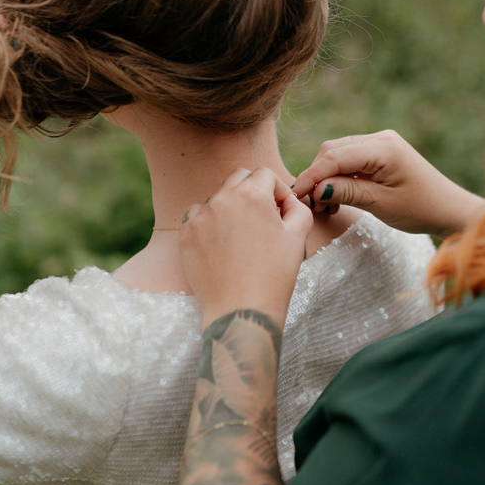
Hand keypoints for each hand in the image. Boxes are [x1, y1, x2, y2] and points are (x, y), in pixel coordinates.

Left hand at [180, 168, 312, 326]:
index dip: (277, 190)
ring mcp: (200, 217)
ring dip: (230, 207)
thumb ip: (296, 206)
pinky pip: (197, 216)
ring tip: (241, 237)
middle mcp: (223, 199)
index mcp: (252, 195)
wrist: (241, 310)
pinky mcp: (186, 235)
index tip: (280, 211)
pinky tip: (221, 244)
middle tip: (262, 219)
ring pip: (217, 197)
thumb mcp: (298, 235)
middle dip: (252, 191)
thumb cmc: (274, 275)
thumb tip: (285, 199)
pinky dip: (209, 223)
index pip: (264, 174)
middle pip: (238, 178)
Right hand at [292, 130, 484, 237]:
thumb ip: (346, 192)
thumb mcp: (380, 204)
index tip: (295, 195)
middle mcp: (381, 138)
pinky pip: (351, 159)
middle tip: (310, 205)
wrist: (449, 209)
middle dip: (317, 176)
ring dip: (326, 177)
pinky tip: (337, 197)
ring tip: (324, 206)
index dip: (311, 176)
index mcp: (383, 148)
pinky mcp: (382, 152)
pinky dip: (339, 176)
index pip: (334, 156)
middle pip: (333, 151)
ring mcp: (382, 143)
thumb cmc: (421, 209)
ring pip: (339, 154)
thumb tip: (314, 188)